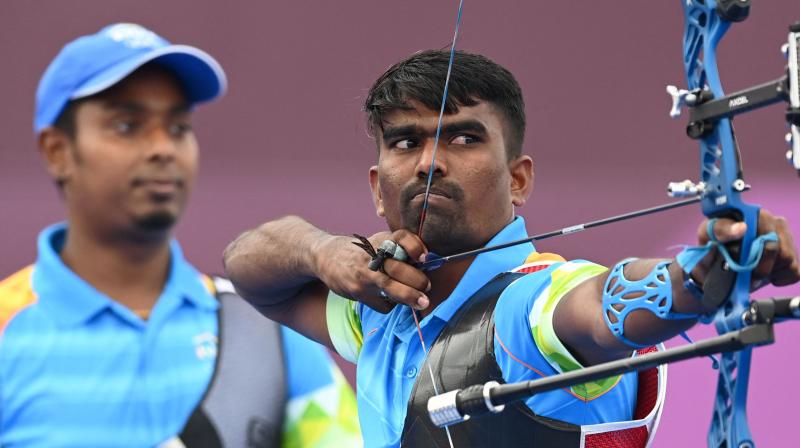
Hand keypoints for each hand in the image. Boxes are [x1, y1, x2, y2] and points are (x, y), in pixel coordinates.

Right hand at [315, 229, 430, 312]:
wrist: (325, 257)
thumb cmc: (360, 251)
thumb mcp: (377, 242)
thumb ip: (399, 250)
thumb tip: (427, 264)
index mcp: (380, 240)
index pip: (400, 237)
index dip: (415, 246)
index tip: (424, 257)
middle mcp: (372, 256)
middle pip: (398, 267)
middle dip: (417, 279)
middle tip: (427, 286)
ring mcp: (363, 275)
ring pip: (390, 288)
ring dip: (410, 296)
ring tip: (422, 302)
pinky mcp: (358, 292)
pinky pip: (382, 304)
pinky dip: (391, 304)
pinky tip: (391, 300)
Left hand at [694, 209, 799, 290]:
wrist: (714, 268)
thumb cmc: (711, 247)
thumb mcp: (707, 236)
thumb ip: (721, 230)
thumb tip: (742, 228)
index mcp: (752, 213)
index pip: (763, 223)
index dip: (755, 242)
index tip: (743, 255)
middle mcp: (772, 222)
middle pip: (775, 246)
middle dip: (758, 265)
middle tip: (744, 275)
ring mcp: (785, 238)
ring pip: (787, 259)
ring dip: (767, 272)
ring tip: (751, 273)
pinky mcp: (792, 255)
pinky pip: (794, 271)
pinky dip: (780, 278)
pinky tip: (766, 275)